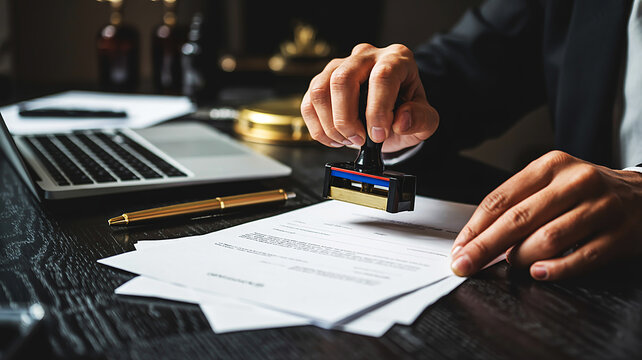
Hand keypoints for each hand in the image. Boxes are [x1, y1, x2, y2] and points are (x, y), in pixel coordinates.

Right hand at [300, 43, 438, 152]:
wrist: (391, 115)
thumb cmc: (407, 111)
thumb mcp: (426, 120)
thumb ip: (421, 120)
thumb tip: (401, 120)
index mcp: (396, 58)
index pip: (382, 76)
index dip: (377, 110)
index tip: (379, 135)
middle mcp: (366, 56)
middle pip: (343, 79)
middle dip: (347, 118)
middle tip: (359, 140)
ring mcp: (340, 66)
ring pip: (321, 89)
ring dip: (330, 124)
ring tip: (347, 140)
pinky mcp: (321, 81)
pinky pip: (309, 103)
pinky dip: (318, 128)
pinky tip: (335, 139)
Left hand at [450, 151, 641, 280]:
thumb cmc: (587, 192)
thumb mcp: (553, 182)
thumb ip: (519, 204)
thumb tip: (479, 238)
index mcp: (551, 165)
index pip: (501, 198)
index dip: (475, 227)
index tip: (459, 248)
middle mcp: (575, 181)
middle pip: (518, 218)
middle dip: (484, 246)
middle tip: (465, 265)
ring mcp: (600, 207)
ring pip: (547, 238)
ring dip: (521, 257)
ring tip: (513, 264)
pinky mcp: (620, 234)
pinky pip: (581, 257)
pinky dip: (555, 269)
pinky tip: (539, 272)